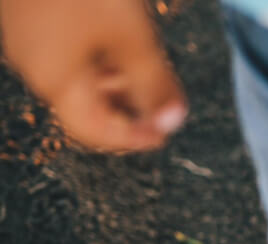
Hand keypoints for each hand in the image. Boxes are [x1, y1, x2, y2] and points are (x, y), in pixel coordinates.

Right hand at [1, 0, 186, 150]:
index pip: (94, 132)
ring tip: (151, 73)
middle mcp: (35, 65)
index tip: (165, 132)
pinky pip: (68, 50)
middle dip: (126, 110)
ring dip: (116, 83)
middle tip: (163, 106)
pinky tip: (124, 42)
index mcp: (54, 80)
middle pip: (84, 106)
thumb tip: (172, 124)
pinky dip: (100, 57)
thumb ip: (152, 85)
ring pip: (77, 77)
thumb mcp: (131, 37)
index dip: (132, 138)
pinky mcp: (33, 15)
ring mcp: (30, 38)